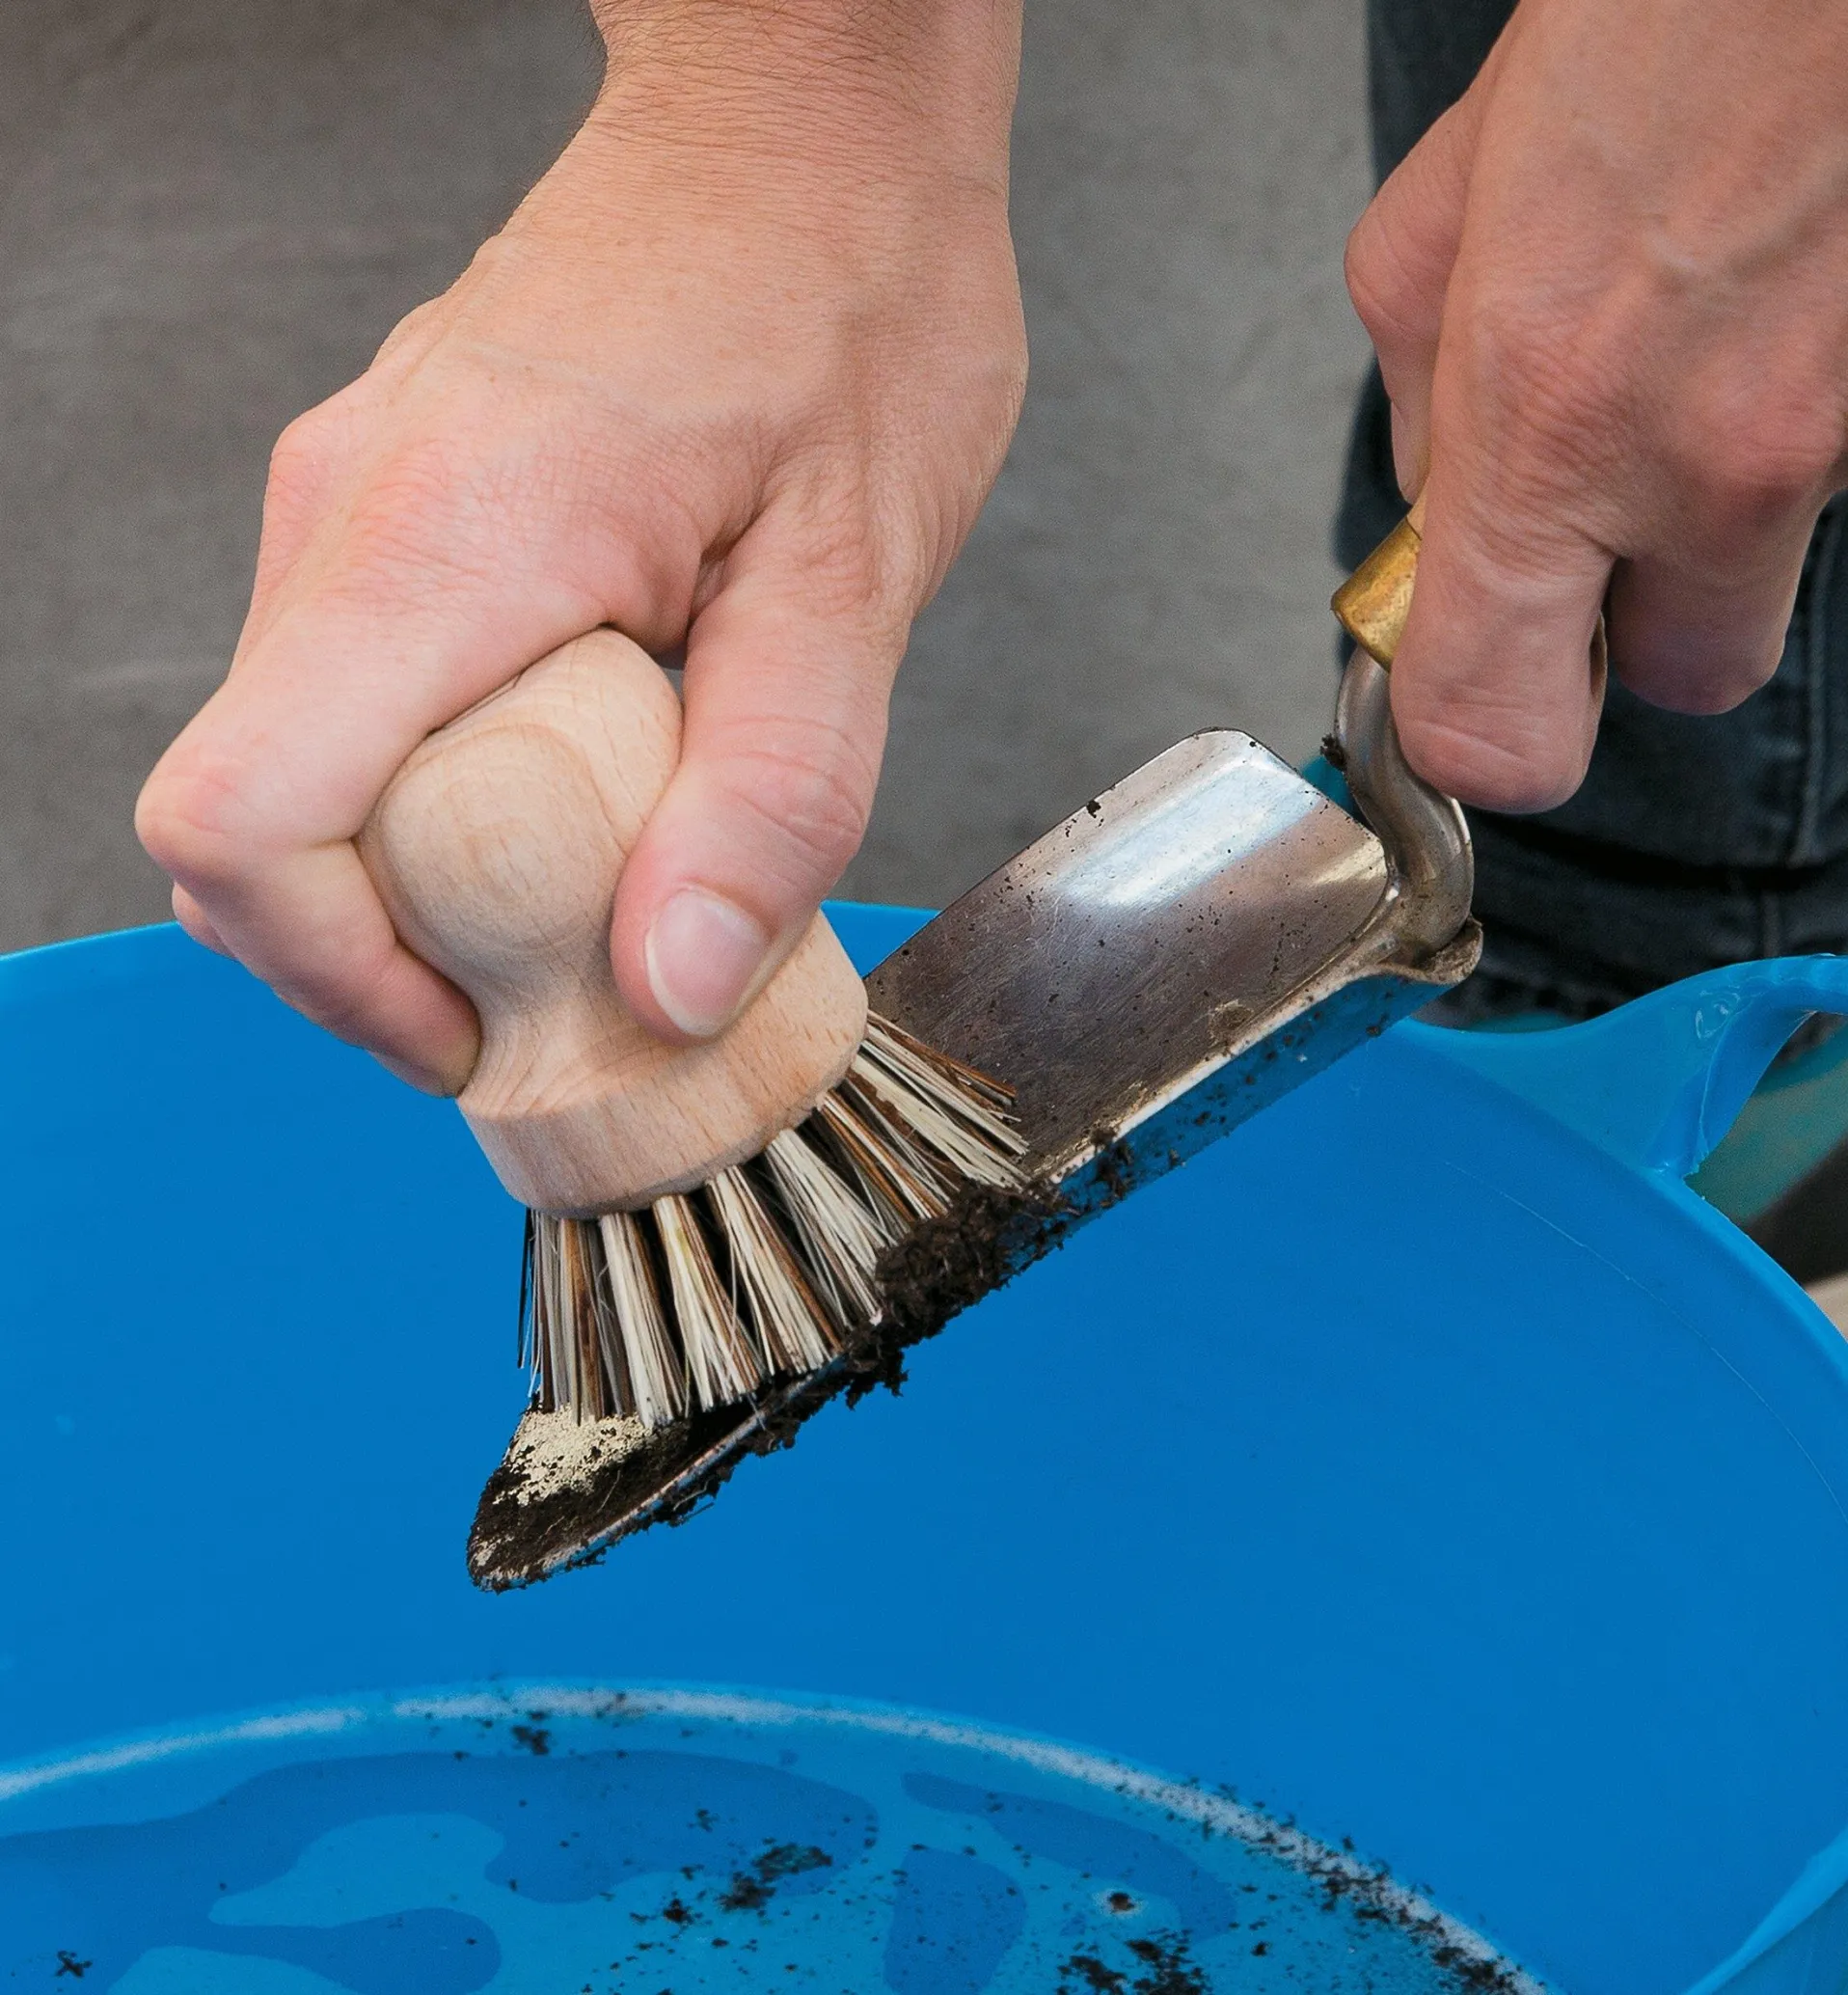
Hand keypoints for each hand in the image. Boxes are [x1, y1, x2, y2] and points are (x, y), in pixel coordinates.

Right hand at [136, 0, 1024, 1090]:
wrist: (802, 127)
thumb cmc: (841, 301)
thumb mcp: (858, 575)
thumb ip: (768, 793)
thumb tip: (666, 987)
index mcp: (444, 542)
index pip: (242, 822)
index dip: (336, 977)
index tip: (481, 1027)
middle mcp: (350, 519)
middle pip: (261, 828)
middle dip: (401, 951)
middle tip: (577, 973)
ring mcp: (354, 508)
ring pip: (313, 774)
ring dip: (438, 875)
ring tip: (608, 869)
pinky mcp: (394, 514)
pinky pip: (367, 706)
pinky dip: (457, 792)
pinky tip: (596, 773)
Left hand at [1343, 0, 1847, 811]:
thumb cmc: (1667, 23)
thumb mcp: (1445, 206)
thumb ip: (1416, 388)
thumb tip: (1428, 492)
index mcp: (1551, 421)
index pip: (1499, 732)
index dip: (1481, 736)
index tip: (1469, 680)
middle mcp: (1714, 453)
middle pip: (1678, 681)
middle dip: (1628, 619)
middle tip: (1596, 512)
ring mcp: (1841, 434)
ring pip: (1769, 562)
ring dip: (1714, 501)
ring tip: (1687, 341)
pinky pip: (1838, 474)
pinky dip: (1791, 417)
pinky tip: (1757, 303)